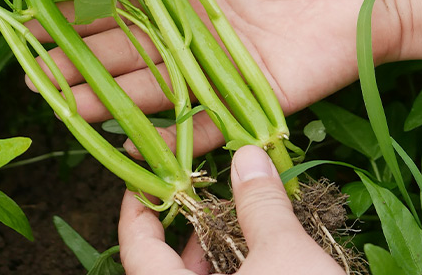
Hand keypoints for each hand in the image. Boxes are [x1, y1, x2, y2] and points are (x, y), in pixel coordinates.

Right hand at [29, 0, 403, 152]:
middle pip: (119, 46)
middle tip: (25, 64)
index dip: (74, 2)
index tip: (31, 7)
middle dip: (71, 55)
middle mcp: (189, 27)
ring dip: (100, 96)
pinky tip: (122, 143)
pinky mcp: (247, 96)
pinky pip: (200, 122)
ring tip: (53, 100)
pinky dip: (165, 136)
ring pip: (145, 86)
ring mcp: (215, 65)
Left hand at [119, 146, 344, 274]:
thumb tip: (247, 157)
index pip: (136, 247)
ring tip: (243, 220)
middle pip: (167, 268)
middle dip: (191, 225)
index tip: (149, 176)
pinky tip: (264, 258)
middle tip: (208, 190)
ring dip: (220, 252)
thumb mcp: (286, 256)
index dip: (140, 206)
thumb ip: (260, 204)